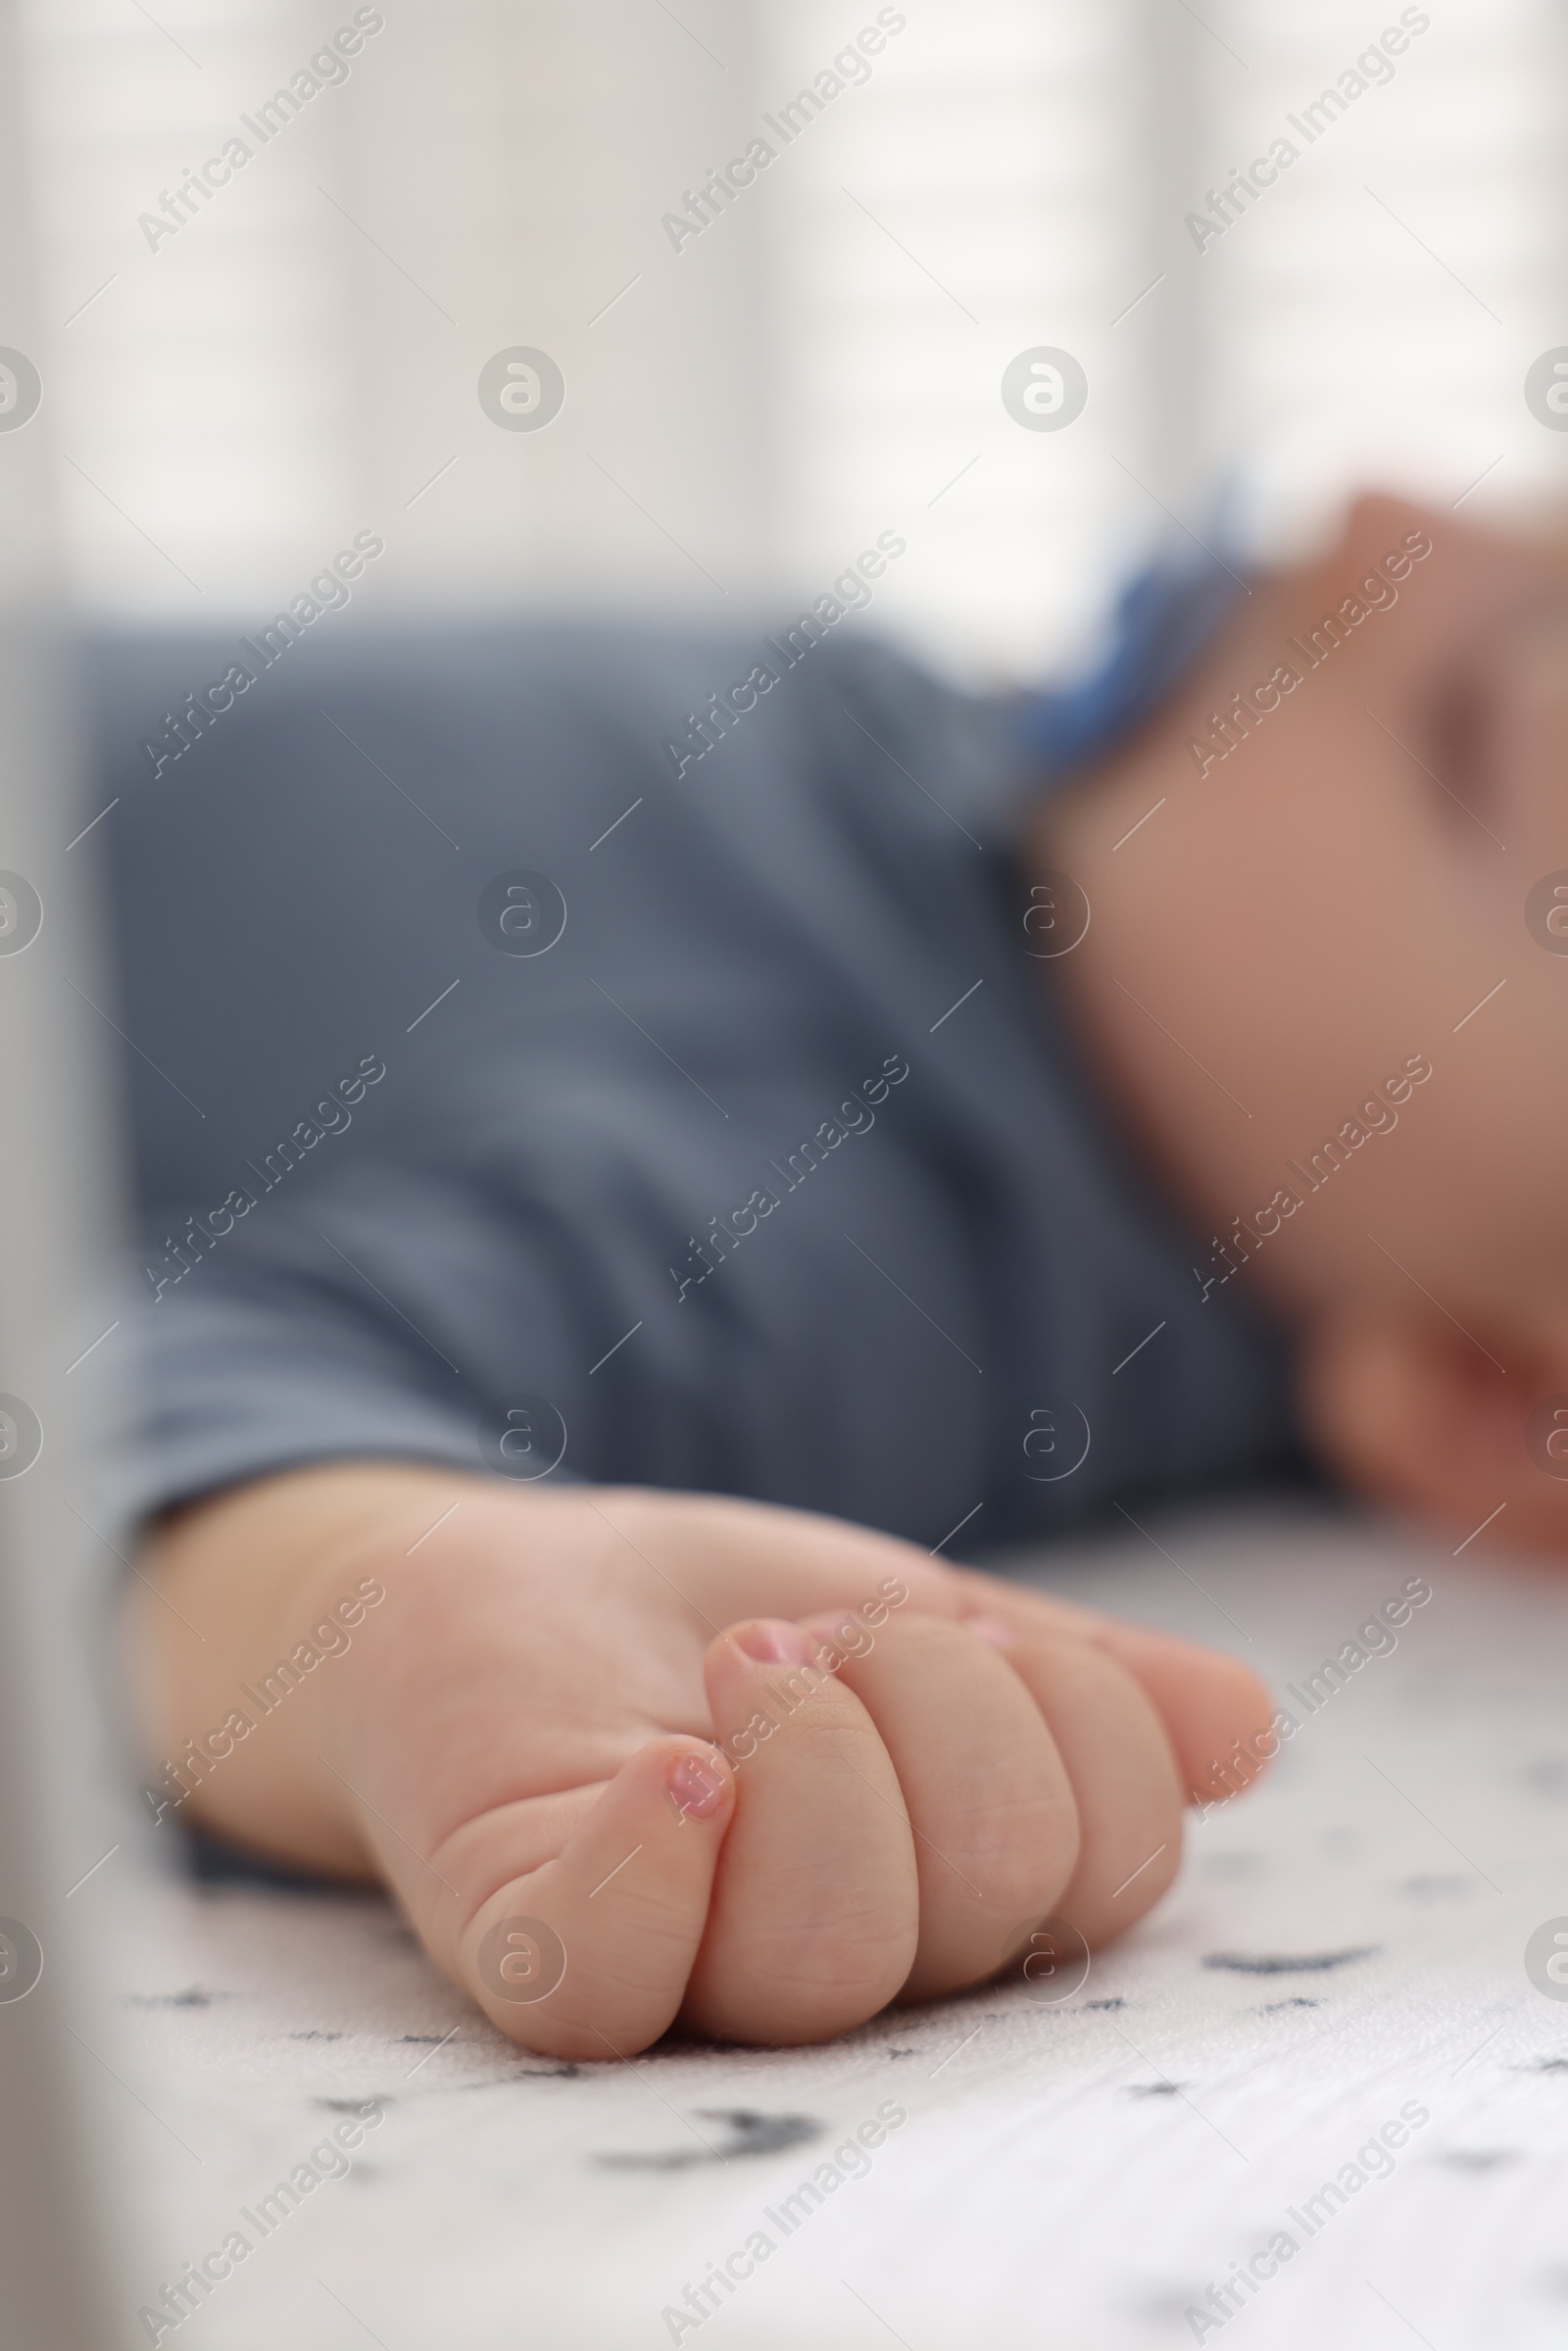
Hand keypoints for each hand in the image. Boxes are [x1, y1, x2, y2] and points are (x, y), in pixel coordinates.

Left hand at [134, 1467, 1271, 2057]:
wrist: (493, 1587)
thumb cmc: (718, 1622)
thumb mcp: (921, 1617)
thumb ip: (1076, 1683)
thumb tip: (1245, 1729)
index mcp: (965, 1899)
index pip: (1115, 1856)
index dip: (1067, 1705)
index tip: (944, 1629)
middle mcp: (853, 1972)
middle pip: (996, 1884)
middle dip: (931, 1692)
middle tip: (808, 1639)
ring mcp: (690, 1983)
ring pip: (836, 1950)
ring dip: (806, 1741)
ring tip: (738, 1666)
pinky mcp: (535, 1959)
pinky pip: (616, 1978)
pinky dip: (658, 1854)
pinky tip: (666, 1759)